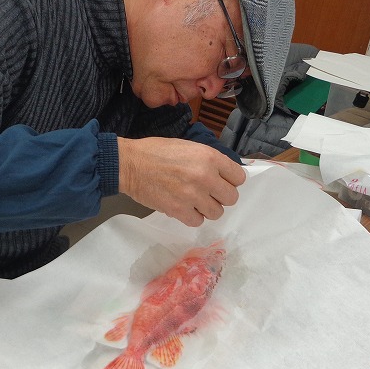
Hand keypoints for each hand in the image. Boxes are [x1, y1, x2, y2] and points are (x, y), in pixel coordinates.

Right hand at [117, 136, 245, 226]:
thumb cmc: (157, 152)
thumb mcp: (189, 146)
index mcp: (209, 157)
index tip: (221, 181)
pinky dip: (192, 216)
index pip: (239, 177)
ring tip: (194, 200)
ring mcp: (193, 195)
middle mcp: (205, 177)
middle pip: (231, 198)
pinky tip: (184, 207)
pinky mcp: (179, 211)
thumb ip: (209, 161)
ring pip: (217, 212)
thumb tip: (225, 175)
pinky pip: (198, 221)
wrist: (130, 164)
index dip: (231, 180)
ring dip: (207, 208)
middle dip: (221, 196)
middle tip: (208, 192)